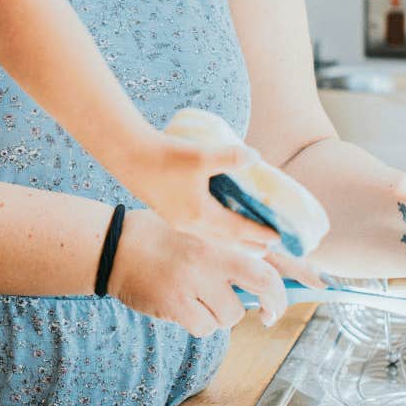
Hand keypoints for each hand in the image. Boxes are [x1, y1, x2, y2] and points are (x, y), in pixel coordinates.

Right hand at [108, 209, 287, 333]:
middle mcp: (208, 260)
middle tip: (269, 315)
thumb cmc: (158, 237)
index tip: (310, 290)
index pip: (265, 266)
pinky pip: (204, 328)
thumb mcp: (198, 234)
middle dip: (271, 305)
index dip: (293, 281)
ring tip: (199, 298)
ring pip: (229, 316)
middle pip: (257, 290)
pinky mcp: (174, 305)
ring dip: (221, 314)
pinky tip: (182, 306)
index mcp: (217, 240)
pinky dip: (199, 323)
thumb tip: (266, 280)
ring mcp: (191, 284)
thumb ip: (229, 254)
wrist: (114, 246)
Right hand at [116, 133, 280, 247]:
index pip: (238, 230)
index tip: (277, 238)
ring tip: (244, 244)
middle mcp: (190, 224)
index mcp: (200, 215)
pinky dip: (215, 234)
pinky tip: (214, 226)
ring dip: (230, 242)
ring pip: (211, 238)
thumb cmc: (164, 157)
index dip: (258, 234)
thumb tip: (255, 157)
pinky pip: (199, 231)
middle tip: (267, 249)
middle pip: (226, 241)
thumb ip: (231, 157)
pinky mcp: (169, 213)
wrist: (128, 156)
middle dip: (247, 246)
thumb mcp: (201, 156)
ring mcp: (178, 221)